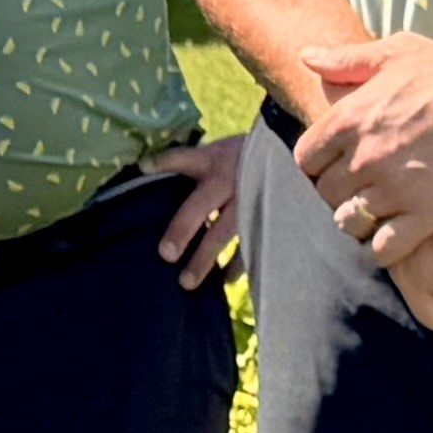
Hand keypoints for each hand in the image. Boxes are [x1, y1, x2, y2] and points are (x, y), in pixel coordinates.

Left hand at [148, 138, 251, 289]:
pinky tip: (224, 280)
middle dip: (183, 230)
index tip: (144, 168)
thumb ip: (183, 161)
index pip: (184, 158)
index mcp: (214, 162)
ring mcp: (248, 202)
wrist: (289, 156)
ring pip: (223, 233)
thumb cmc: (240, 157)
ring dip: (205, 258)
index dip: (164, 162)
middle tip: (166, 254)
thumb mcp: (215, 151)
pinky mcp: (264, 219)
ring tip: (187, 282)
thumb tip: (143, 167)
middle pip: (200, 206)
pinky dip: (237, 265)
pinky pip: (250, 245)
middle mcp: (229, 182)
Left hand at [290, 31, 432, 262]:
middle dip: (340, 194)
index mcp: (351, 118)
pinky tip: (398, 238)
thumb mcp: (395, 52)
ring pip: (350, 222)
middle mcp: (365, 156)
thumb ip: (346, 60)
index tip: (339, 167)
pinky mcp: (428, 214)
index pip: (306, 160)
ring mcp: (395, 187)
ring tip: (378, 215)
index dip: (319, 166)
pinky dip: (384, 249)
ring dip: (359, 222)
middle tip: (363, 192)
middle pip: (327, 193)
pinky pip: (385, 248)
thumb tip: (306, 57)